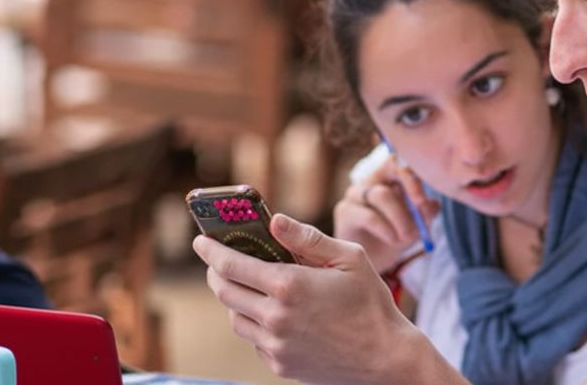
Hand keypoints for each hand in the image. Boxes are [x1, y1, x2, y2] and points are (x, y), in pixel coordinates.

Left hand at [193, 214, 431, 384]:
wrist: (386, 360)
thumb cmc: (371, 304)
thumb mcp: (349, 258)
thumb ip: (307, 238)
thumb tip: (273, 220)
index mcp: (289, 285)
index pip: (232, 264)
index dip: (211, 250)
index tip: (200, 241)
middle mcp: (276, 317)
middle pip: (225, 291)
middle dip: (216, 272)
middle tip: (218, 260)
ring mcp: (276, 345)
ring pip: (236, 317)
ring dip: (234, 298)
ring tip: (246, 285)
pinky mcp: (280, 364)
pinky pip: (253, 339)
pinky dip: (254, 323)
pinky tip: (270, 313)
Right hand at [334, 156, 439, 271]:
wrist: (372, 264)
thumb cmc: (395, 238)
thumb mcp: (417, 225)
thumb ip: (426, 213)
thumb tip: (431, 203)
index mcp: (389, 176)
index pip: (399, 160)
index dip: (413, 174)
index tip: (423, 200)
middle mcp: (370, 180)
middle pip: (391, 170)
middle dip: (411, 195)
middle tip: (421, 223)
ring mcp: (355, 193)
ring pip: (382, 195)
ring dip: (400, 218)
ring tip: (407, 237)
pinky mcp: (344, 211)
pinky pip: (369, 216)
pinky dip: (386, 230)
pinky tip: (393, 241)